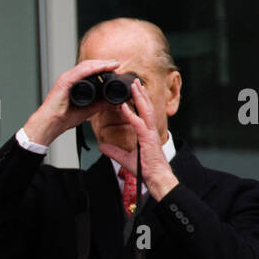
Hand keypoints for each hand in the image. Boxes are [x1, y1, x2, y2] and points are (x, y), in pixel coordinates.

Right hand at [21, 59, 122, 146]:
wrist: (51, 124)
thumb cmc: (62, 118)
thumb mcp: (87, 110)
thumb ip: (99, 105)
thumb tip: (112, 101)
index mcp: (74, 83)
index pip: (90, 71)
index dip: (103, 68)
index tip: (115, 70)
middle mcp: (70, 78)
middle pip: (89, 65)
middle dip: (104, 63)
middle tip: (117, 64)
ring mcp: (66, 79)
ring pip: (86, 66)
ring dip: (100, 64)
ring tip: (113, 64)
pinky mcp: (64, 82)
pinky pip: (80, 72)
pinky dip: (92, 69)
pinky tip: (102, 67)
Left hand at [97, 79, 178, 199]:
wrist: (156, 178)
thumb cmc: (146, 169)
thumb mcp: (125, 158)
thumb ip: (113, 151)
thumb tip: (102, 146)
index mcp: (147, 132)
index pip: (142, 112)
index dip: (137, 101)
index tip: (132, 91)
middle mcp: (150, 130)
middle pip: (145, 106)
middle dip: (140, 93)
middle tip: (134, 81)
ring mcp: (150, 133)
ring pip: (145, 110)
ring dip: (139, 97)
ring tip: (134, 85)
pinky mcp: (148, 139)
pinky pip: (139, 124)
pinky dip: (131, 114)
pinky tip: (124, 107)